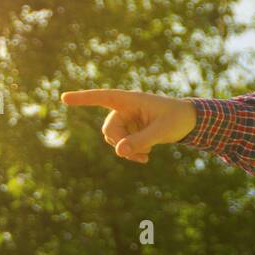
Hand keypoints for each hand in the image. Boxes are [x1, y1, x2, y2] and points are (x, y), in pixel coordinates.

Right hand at [61, 88, 197, 163]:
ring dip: (126, 150)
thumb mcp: (162, 131)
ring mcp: (126, 120)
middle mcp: (124, 108)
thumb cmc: (177, 119)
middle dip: (120, 143)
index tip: (64, 98)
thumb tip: (118, 152)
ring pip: (114, 139)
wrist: (190, 121)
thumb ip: (140, 140)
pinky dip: (130, 152)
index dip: (83, 98)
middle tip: (140, 155)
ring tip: (145, 157)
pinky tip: (145, 158)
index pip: (103, 97)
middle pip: (109, 129)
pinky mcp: (130, 130)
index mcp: (130, 99)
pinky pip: (121, 144)